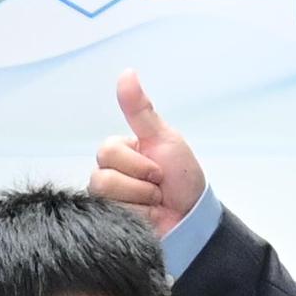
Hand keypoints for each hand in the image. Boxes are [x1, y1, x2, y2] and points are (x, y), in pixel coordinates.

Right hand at [90, 74, 204, 238]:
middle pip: (102, 175)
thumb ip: (140, 109)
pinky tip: (148, 217)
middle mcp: (109, 174)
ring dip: (139, 200)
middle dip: (140, 182)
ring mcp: (108, 201)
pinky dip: (137, 217)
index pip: (107, 151)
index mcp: (119, 152)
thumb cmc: (183, 177)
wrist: (194, 217)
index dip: (137, 163)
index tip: (159, 170)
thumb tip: (126, 73)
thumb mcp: (164, 138)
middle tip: (158, 187)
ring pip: (104, 195)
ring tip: (154, 203)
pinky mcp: (110, 222)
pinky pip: (112, 215)